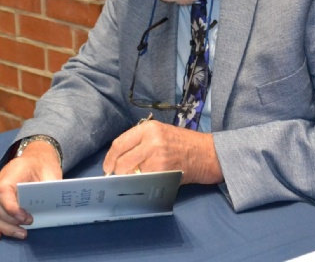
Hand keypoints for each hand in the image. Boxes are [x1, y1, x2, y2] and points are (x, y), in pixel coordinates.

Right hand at [0, 141, 61, 241]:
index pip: (2, 190)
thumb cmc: (43, 167)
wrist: (36, 160)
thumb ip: (49, 189)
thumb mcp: (50, 174)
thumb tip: (51, 206)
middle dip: (8, 220)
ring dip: (2, 227)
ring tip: (21, 234)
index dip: (9, 206)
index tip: (23, 217)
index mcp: (12, 171)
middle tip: (28, 224)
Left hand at [102, 120, 222, 184]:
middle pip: (122, 161)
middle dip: (118, 172)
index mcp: (149, 128)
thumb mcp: (160, 133)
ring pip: (131, 174)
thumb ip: (140, 141)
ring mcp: (157, 158)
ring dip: (129, 180)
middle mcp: (152, 141)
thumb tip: (118, 159)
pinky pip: (143, 182)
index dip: (110, 158)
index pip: (119, 144)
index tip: (107, 167)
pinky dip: (140, 185)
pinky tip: (145, 184)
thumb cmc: (183, 143)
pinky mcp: (164, 172)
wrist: (207, 154)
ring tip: (134, 180)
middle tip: (120, 177)